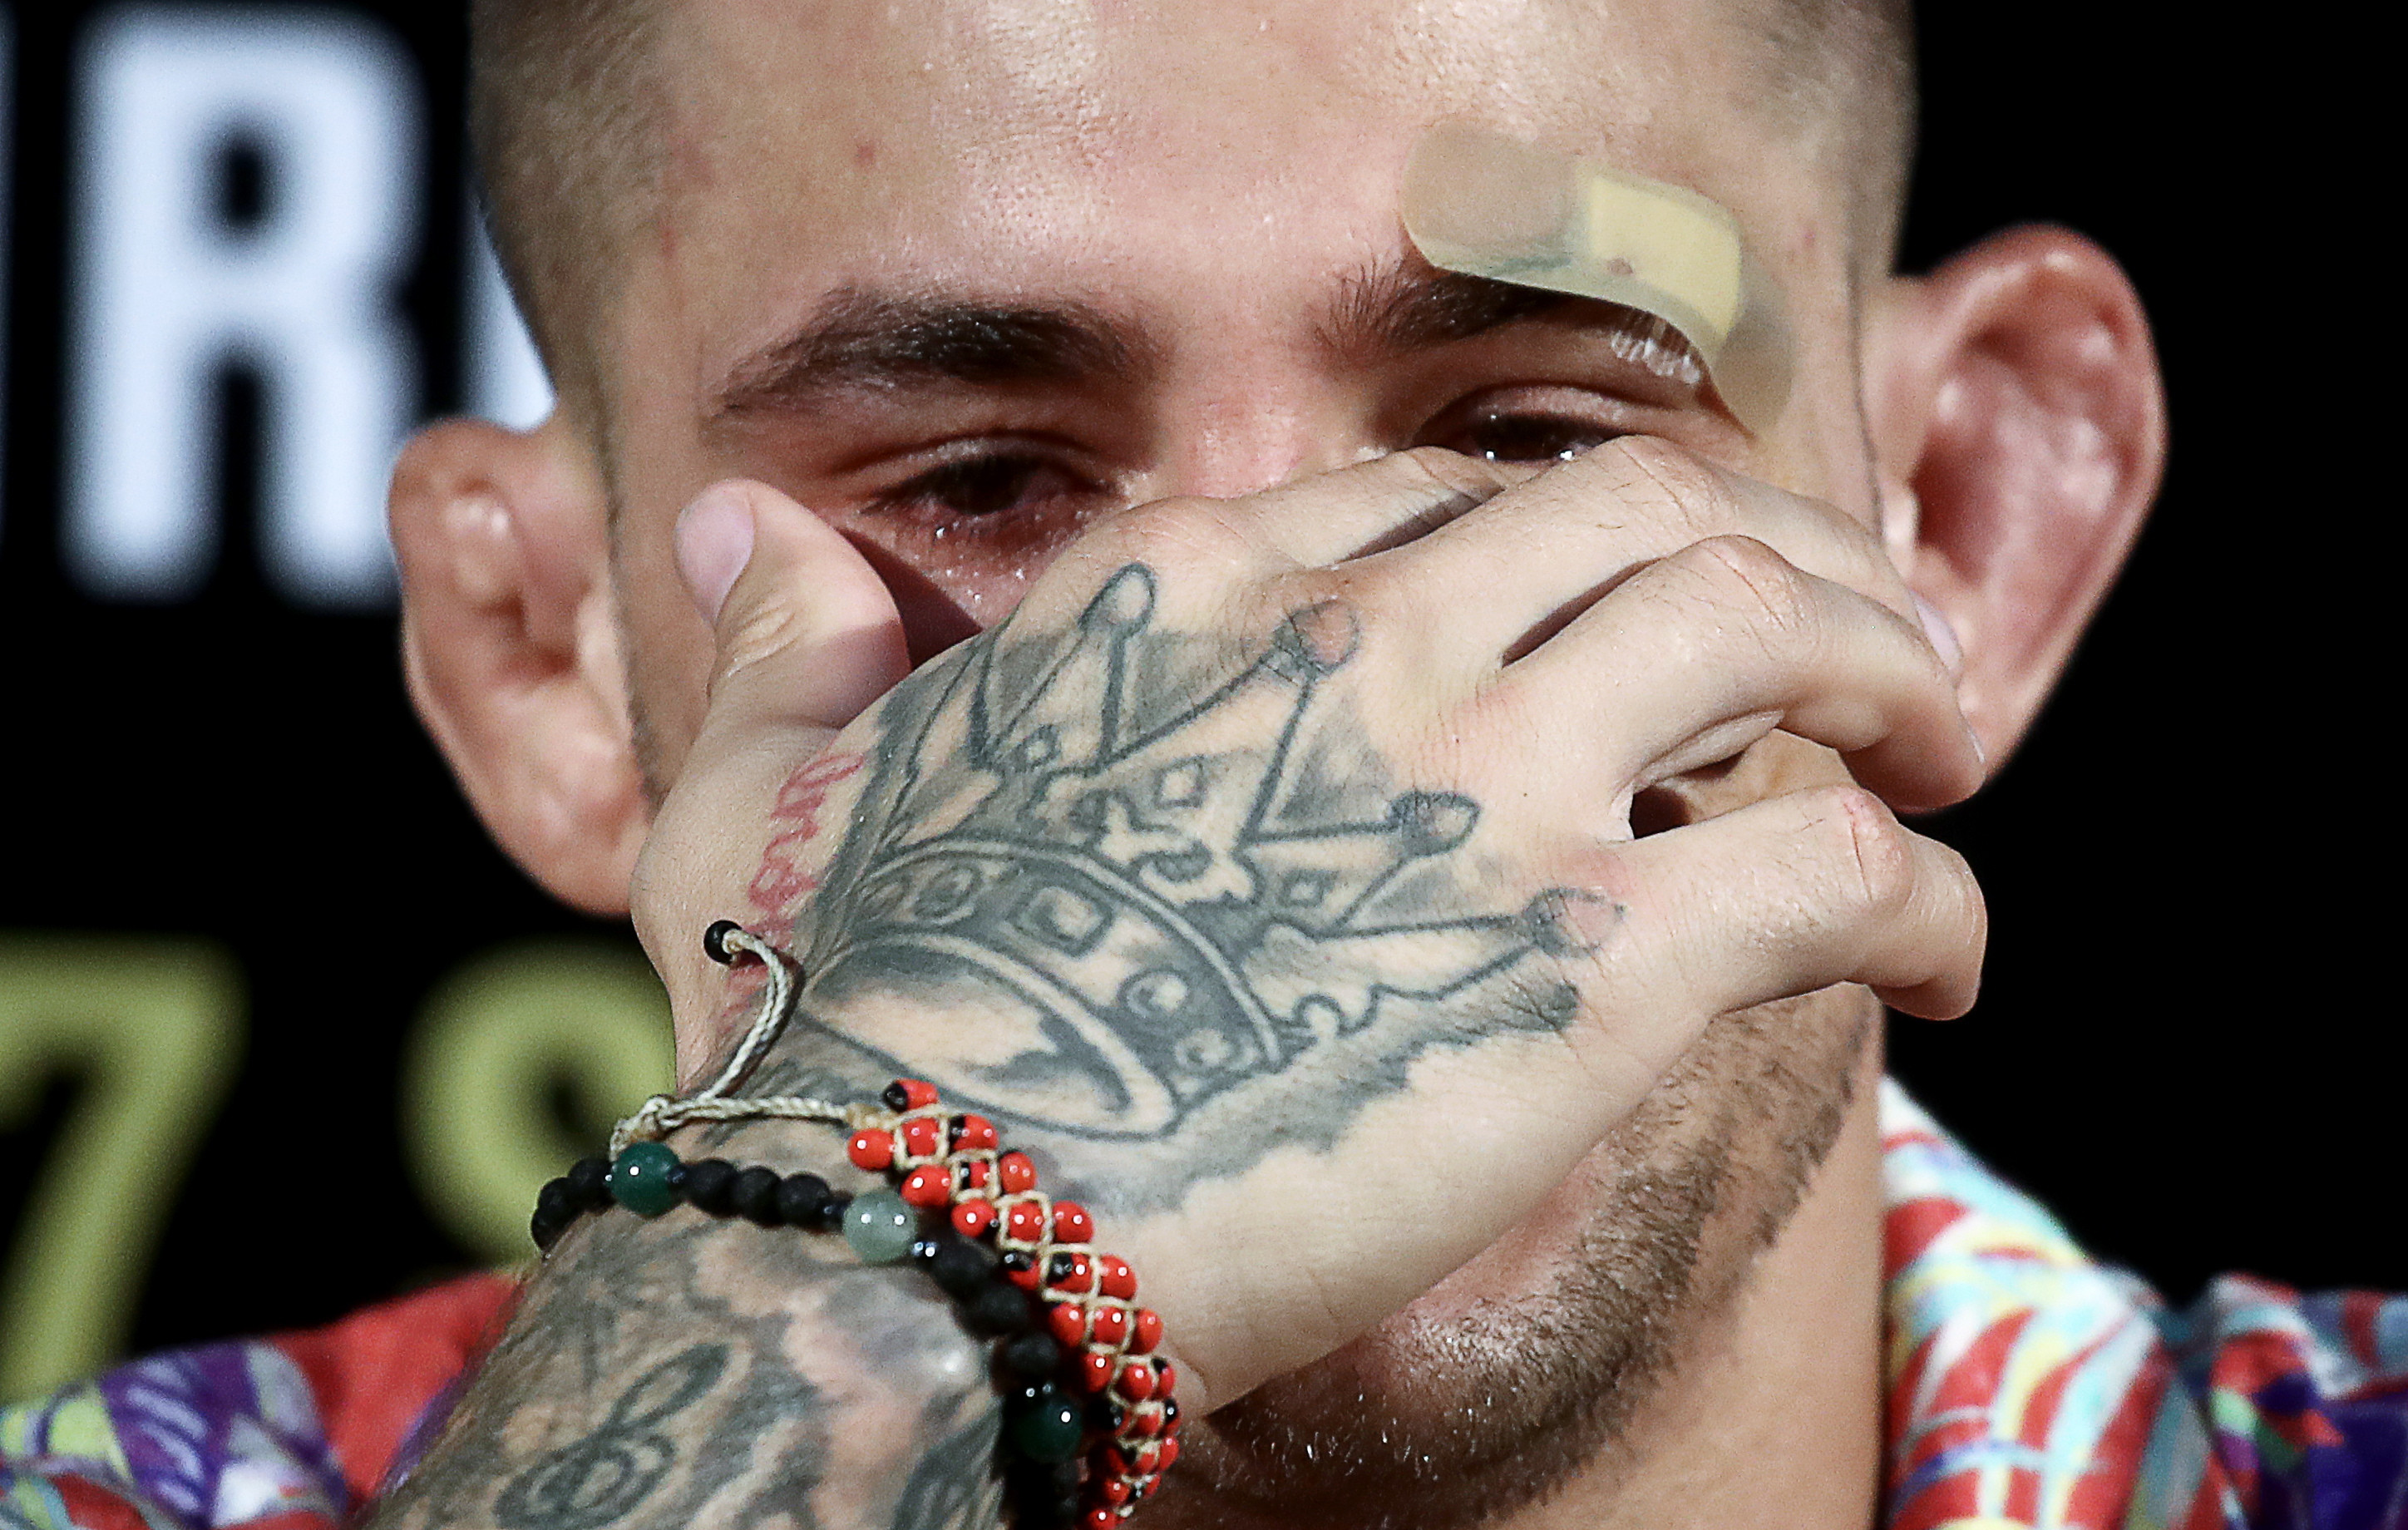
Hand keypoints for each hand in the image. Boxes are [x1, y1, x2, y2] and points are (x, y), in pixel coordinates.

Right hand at [630, 438, 1985, 1414]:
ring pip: (1772, 621)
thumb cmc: (832, 1047)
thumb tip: (745, 533)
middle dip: (1782, 551)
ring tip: (1940, 742)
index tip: (1624, 604)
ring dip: (1890, 668)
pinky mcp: (1589, 963)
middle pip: (1646, 507)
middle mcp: (1348, 638)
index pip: (1438, 494)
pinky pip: (1840, 868)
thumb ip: (783, 657)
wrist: (910, 1238)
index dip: (1568, 539)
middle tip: (1856, 638)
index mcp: (1181, 591)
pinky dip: (1933, 896)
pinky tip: (1948, 961)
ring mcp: (1476, 782)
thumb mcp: (768, 811)